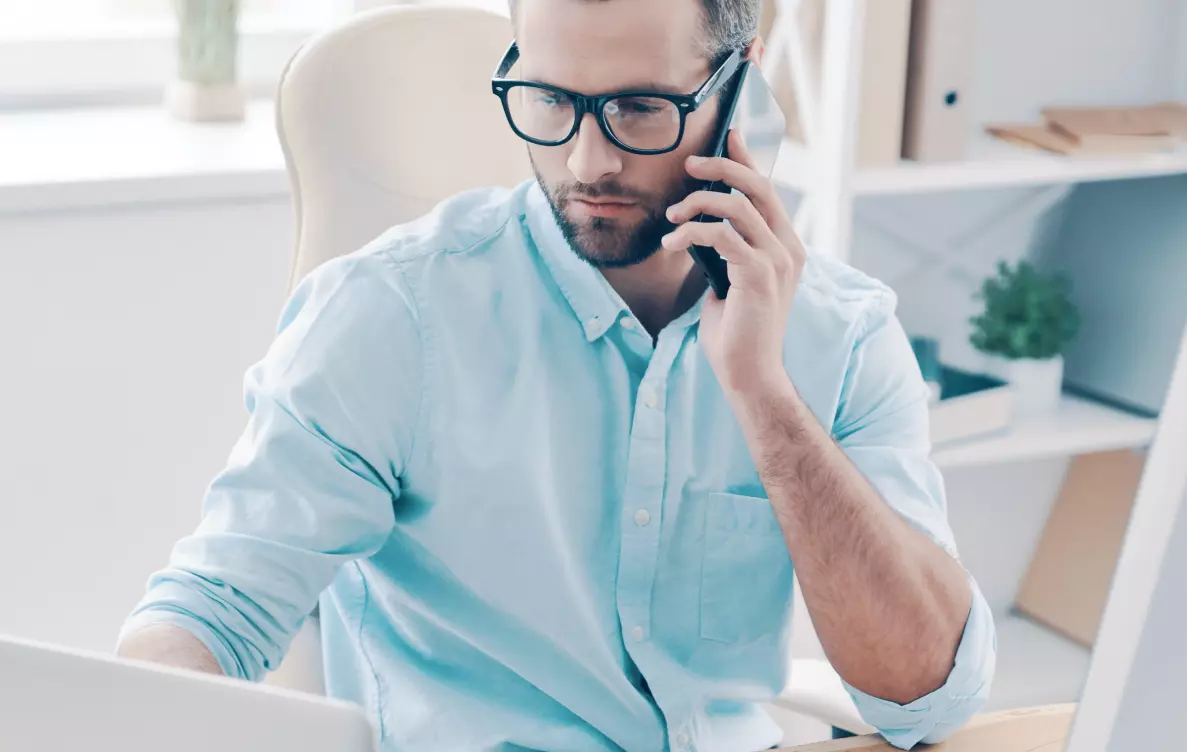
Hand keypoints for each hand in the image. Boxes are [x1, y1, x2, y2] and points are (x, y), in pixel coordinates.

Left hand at [661, 129, 805, 396]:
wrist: (749, 373)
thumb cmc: (737, 333)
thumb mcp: (732, 281)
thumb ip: (728, 252)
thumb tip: (702, 226)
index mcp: (786, 247)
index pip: (767, 191)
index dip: (748, 160)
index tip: (728, 136)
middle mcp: (788, 248)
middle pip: (759, 186)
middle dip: (722, 168)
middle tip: (689, 165)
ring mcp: (777, 260)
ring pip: (737, 206)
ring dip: (697, 203)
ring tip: (670, 217)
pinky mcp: (759, 274)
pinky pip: (721, 235)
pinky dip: (690, 233)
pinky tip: (671, 244)